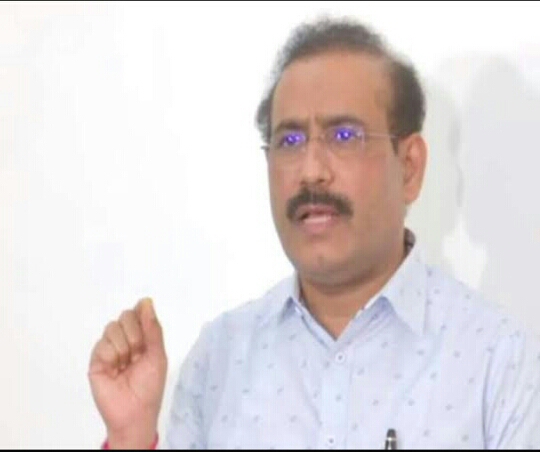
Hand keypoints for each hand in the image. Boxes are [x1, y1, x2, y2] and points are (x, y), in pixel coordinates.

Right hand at [88, 298, 167, 448]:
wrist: (135, 412)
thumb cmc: (150, 385)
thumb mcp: (157, 355)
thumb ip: (152, 329)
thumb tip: (146, 301)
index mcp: (142, 337)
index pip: (139, 312)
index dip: (142, 315)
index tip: (145, 328)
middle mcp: (125, 339)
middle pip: (125, 315)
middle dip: (134, 333)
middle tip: (138, 353)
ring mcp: (109, 348)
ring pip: (112, 327)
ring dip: (124, 346)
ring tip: (126, 364)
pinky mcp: (96, 360)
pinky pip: (102, 344)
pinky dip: (112, 355)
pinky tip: (115, 369)